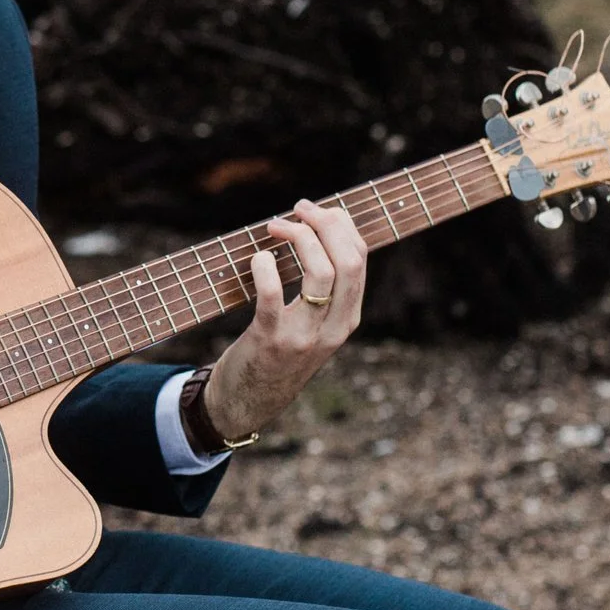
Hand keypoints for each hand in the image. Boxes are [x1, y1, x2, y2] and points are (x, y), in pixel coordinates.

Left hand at [203, 199, 367, 443]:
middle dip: (326, 224)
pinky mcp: (271, 340)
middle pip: (348, 262)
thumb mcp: (313, 323)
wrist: (250, 400)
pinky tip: (258, 258)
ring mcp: (304, 335)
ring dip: (298, 238)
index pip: (359, 259)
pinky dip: (265, 268)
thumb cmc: (278, 350)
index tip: (316, 209)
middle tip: (297, 209)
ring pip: (321, 273)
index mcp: (347, 317)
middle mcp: (333, 327)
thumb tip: (319, 228)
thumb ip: (322, 287)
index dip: (340, 224)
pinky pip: (273, 296)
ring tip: (274, 227)